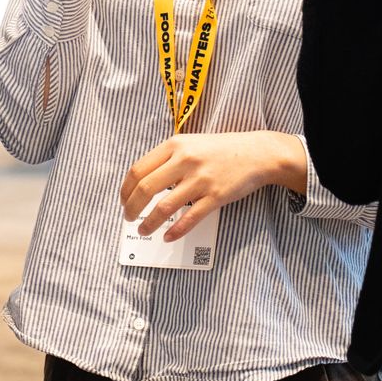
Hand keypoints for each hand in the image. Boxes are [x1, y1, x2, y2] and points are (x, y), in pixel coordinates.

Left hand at [119, 131, 303, 239]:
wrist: (257, 153)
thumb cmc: (221, 150)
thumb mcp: (190, 143)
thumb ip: (167, 159)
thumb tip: (142, 182)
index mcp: (174, 145)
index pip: (138, 169)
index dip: (126, 189)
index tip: (123, 200)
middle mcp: (185, 160)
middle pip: (146, 188)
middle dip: (132, 207)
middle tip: (128, 218)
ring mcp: (201, 179)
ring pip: (165, 206)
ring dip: (149, 222)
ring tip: (144, 230)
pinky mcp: (216, 196)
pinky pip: (190, 218)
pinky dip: (176, 230)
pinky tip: (168, 236)